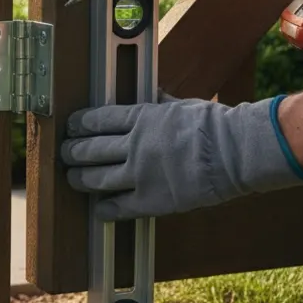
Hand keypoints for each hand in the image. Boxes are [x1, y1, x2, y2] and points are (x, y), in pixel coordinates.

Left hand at [60, 93, 302, 221]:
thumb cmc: (214, 125)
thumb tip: (150, 94)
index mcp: (141, 118)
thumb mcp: (182, 105)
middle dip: (71, 152)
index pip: (96, 121)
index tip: (70, 128)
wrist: (237, 152)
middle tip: (65, 154)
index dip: (78, 125)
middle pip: (88, 150)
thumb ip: (159, 103)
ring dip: (79, 179)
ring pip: (95, 179)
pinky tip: (98, 208)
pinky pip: (118, 207)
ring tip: (73, 179)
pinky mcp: (152, 200)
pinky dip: (104, 208)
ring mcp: (141, 174)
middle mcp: (135, 146)